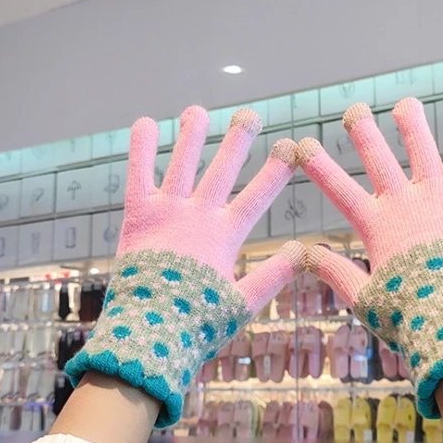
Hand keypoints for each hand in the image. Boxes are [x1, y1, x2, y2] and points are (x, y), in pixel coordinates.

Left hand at [66, 107, 304, 425]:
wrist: (149, 332)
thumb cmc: (196, 322)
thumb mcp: (242, 303)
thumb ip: (273, 274)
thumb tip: (304, 249)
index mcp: (224, 237)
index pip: (257, 196)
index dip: (276, 171)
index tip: (291, 147)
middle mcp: (198, 216)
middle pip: (222, 170)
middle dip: (238, 141)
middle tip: (250, 115)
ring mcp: (168, 212)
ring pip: (183, 164)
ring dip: (192, 136)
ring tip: (198, 110)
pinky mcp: (138, 216)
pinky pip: (138, 175)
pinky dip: (141, 149)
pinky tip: (145, 122)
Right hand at [297, 97, 442, 417]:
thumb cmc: (409, 315)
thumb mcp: (363, 297)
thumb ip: (333, 270)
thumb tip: (299, 253)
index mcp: (376, 226)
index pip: (338, 188)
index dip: (318, 165)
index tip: (302, 144)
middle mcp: (403, 202)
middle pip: (379, 158)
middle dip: (364, 132)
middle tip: (354, 111)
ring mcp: (436, 196)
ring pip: (420, 149)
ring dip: (411, 124)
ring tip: (404, 103)